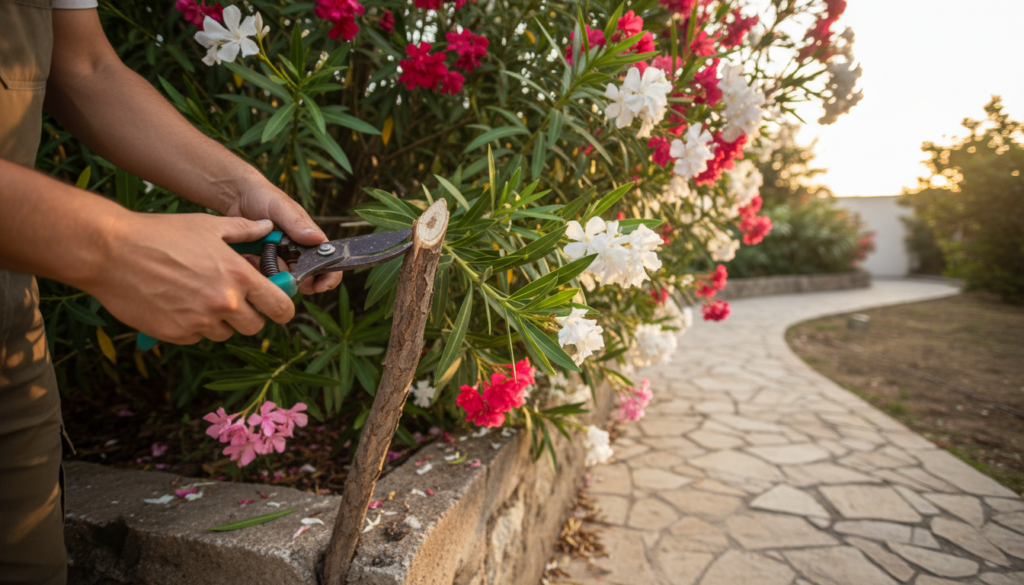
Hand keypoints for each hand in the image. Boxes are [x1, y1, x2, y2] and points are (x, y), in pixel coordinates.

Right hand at [83, 213, 294, 343]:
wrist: (111, 252)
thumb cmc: (160, 234)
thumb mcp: (207, 225)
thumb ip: (243, 230)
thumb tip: (268, 228)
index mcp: (239, 277)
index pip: (280, 307)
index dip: (283, 309)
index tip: (278, 307)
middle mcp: (225, 303)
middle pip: (255, 327)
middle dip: (249, 315)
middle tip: (233, 299)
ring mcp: (200, 322)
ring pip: (225, 333)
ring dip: (219, 321)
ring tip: (198, 296)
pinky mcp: (177, 334)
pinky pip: (196, 337)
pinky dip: (192, 325)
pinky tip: (176, 303)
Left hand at [224, 177, 342, 294]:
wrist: (237, 197)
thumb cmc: (264, 197)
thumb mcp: (281, 208)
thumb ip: (297, 224)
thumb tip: (318, 239)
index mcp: (310, 240)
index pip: (328, 263)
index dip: (328, 277)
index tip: (319, 285)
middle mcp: (298, 253)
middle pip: (307, 279)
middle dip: (297, 281)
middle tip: (285, 274)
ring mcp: (281, 260)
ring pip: (284, 280)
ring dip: (273, 274)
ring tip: (259, 255)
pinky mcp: (263, 263)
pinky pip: (264, 276)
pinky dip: (257, 270)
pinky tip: (250, 256)